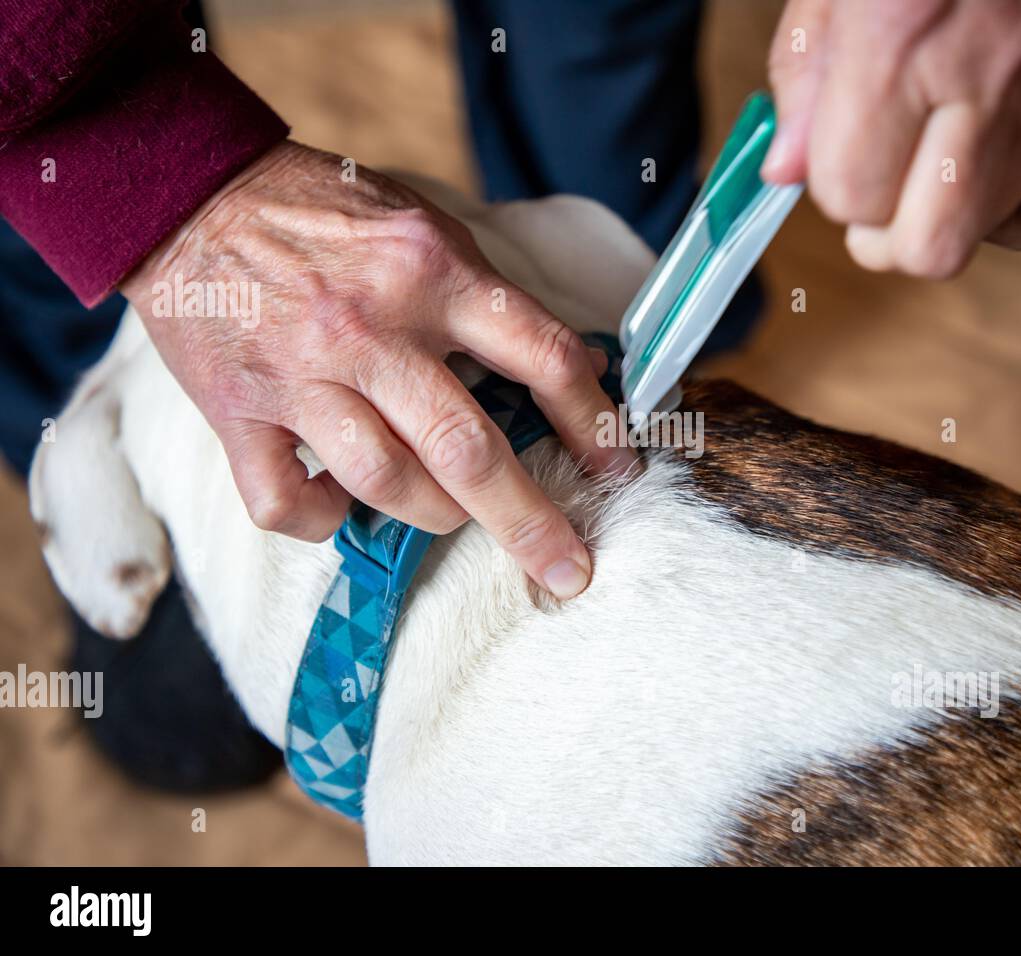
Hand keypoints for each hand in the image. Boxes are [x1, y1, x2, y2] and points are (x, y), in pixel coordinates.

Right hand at [121, 141, 637, 599]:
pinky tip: (340, 504)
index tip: (617, 468)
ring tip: (450, 511)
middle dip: (530, 521)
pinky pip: (286, 503)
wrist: (191, 195)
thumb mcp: (425, 226)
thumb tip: (572, 363)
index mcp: (431, 272)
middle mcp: (370, 328)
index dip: (592, 422)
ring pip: (386, 484)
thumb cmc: (323, 214)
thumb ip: (490, 297)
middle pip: (467, 448)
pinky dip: (322, 522)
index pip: (539, 356)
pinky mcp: (239, 411)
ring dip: (434, 514)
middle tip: (569, 567)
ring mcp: (300, 374)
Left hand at [763, 0, 1020, 275]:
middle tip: (879, 187)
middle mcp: (993, 69)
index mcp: (901, 33)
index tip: (837, 148)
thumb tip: (786, 171)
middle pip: (928, 246)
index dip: (833, 183)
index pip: (850, 195)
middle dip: (885, 234)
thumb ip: (805, 70)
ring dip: (947, 213)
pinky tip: (998, 169)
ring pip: (991, 234)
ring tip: (939, 150)